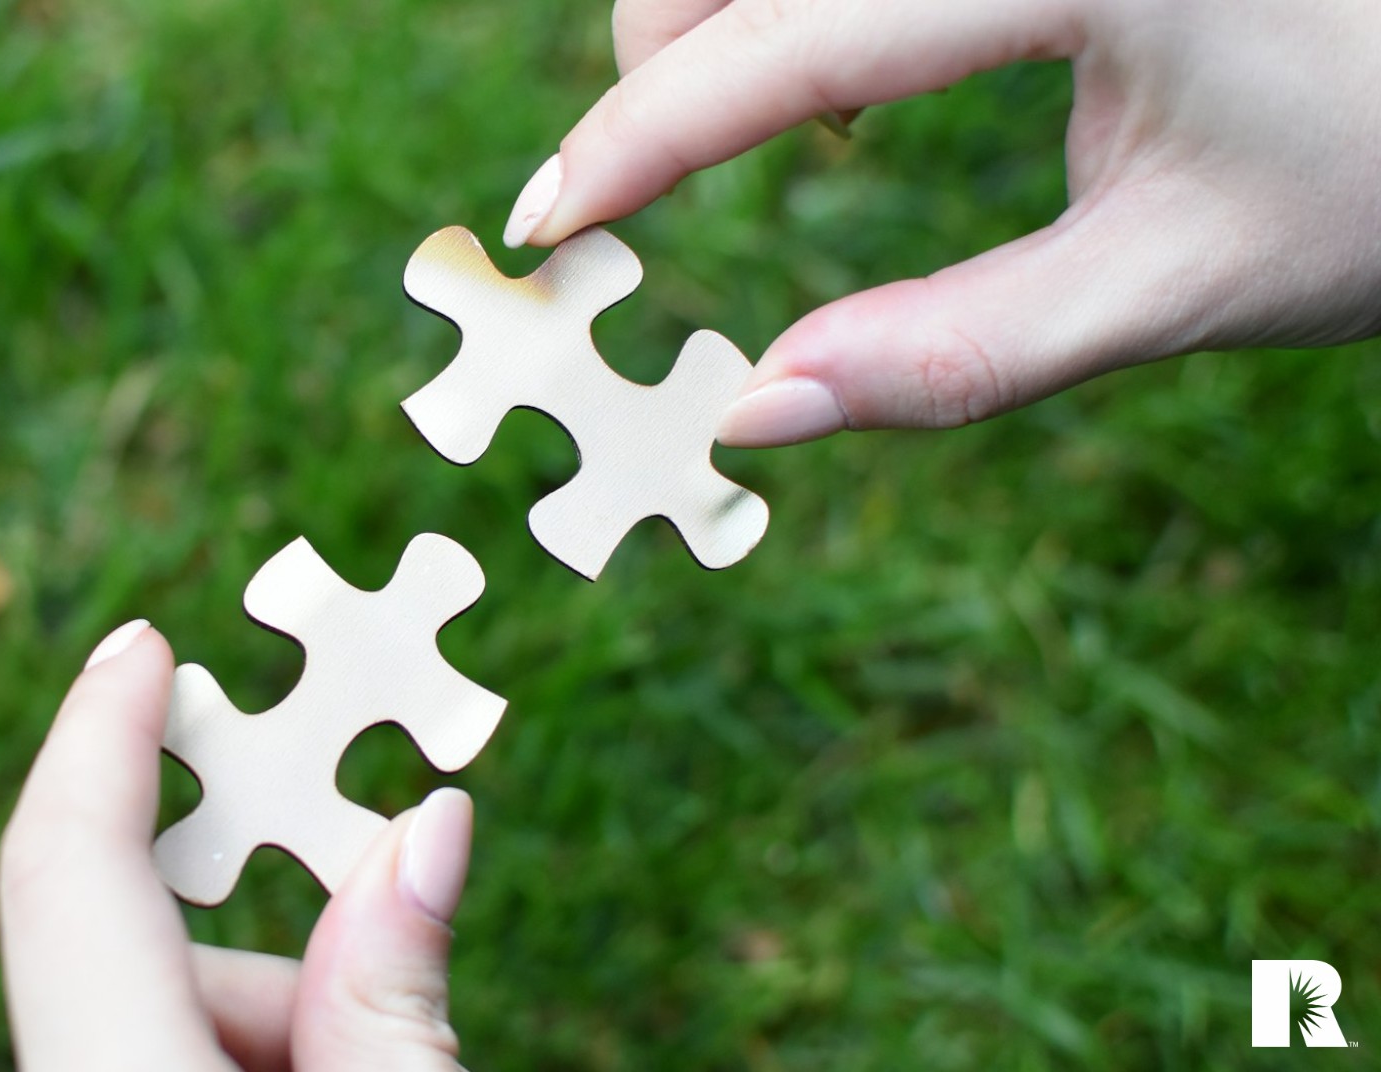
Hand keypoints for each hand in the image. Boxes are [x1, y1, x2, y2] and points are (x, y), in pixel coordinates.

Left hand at [0, 620, 473, 1070]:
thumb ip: (393, 993)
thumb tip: (432, 822)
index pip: (71, 869)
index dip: (101, 738)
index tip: (144, 644)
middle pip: (149, 954)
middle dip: (286, 959)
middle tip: (402, 986)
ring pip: (166, 1011)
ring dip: (284, 1024)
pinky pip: (163, 1053)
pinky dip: (252, 1056)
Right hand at [503, 0, 1380, 445]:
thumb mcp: (1180, 283)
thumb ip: (955, 355)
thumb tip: (750, 415)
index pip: (797, 39)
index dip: (645, 137)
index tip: (549, 218)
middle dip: (658, 58)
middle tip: (643, 182)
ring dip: (719, 13)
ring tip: (771, 120)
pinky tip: (855, 59)